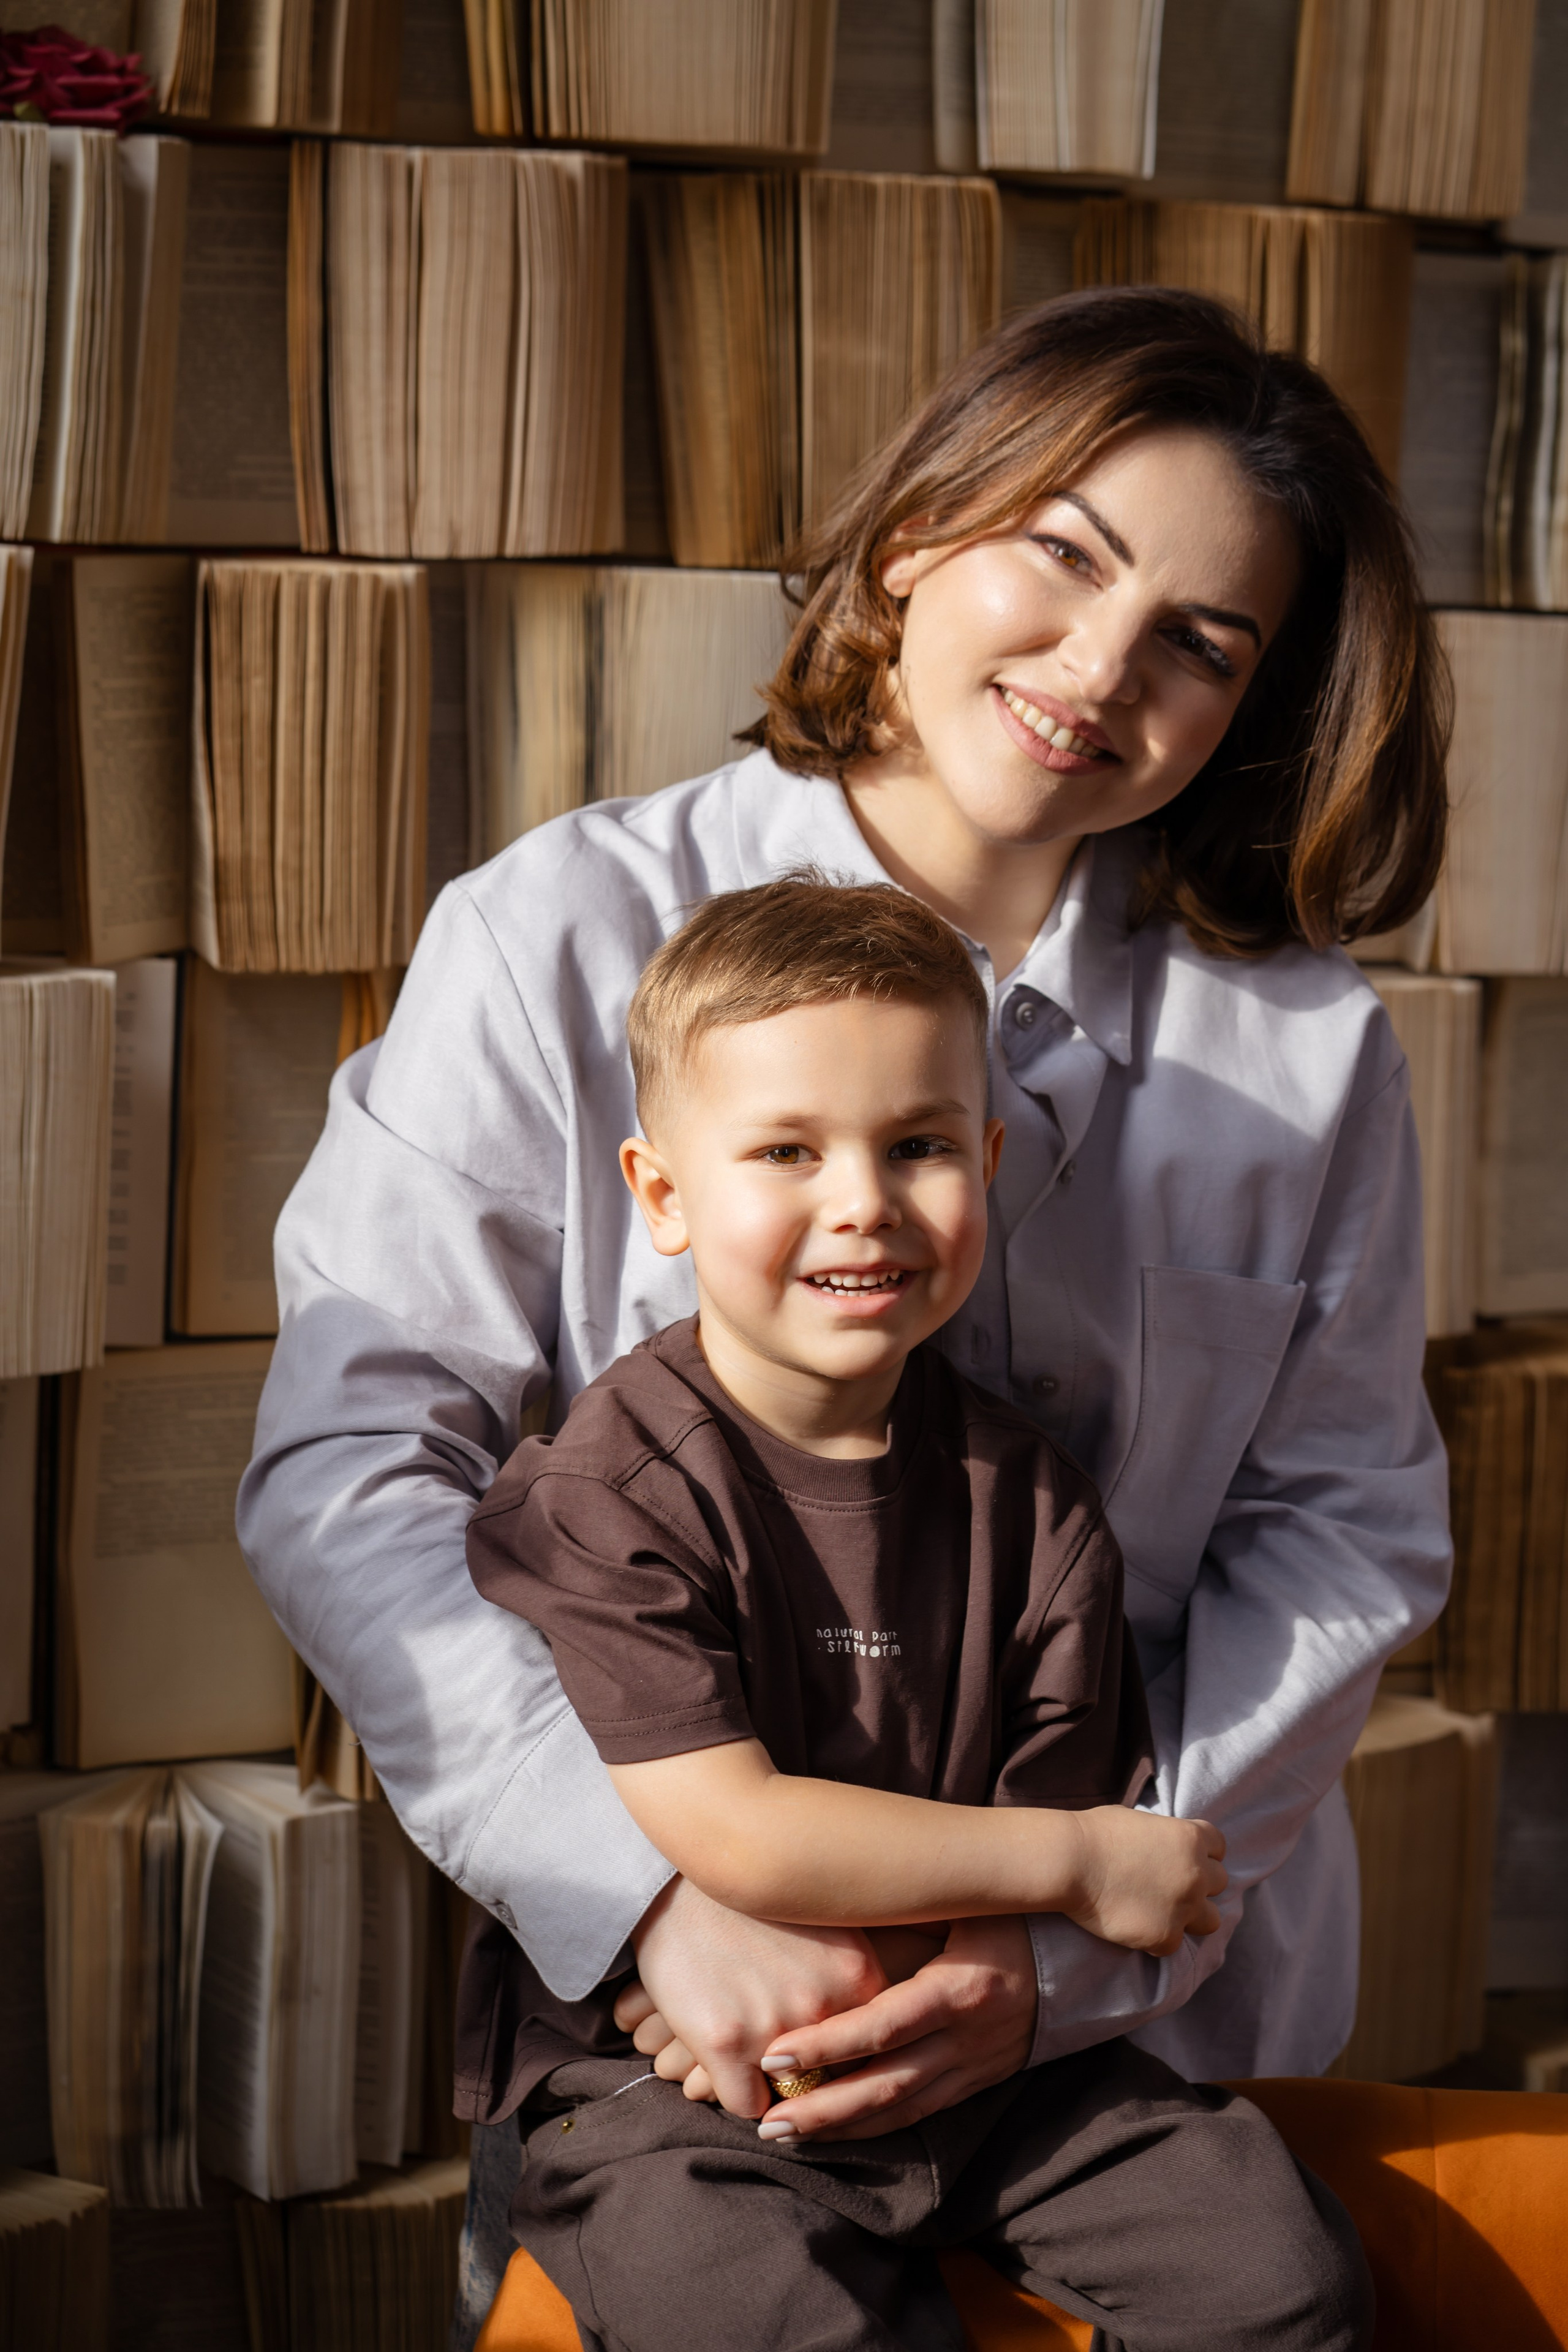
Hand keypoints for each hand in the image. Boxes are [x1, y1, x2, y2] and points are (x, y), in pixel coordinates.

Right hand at [615, 1877, 886, 2117]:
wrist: (673, 1881)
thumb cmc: (751, 1904)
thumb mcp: (825, 1927)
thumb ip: (853, 1982)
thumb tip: (881, 2037)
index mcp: (858, 1977)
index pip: (873, 2052)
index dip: (850, 2055)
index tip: (830, 2046)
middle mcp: (823, 2005)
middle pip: (832, 2078)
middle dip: (812, 2073)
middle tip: (786, 2049)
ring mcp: (774, 2027)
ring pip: (789, 2096)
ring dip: (772, 2081)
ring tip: (750, 2042)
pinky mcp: (724, 2043)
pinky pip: (747, 2105)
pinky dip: (736, 2089)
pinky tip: (724, 2055)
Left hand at [753, 1914, 1037, 2142]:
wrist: (1081, 1962)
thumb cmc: (1006, 1917)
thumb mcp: (960, 1905)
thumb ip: (903, 1912)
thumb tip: (827, 1898)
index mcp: (958, 1989)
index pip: (884, 2026)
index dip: (828, 2044)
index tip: (775, 2053)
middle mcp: (965, 2038)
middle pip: (887, 2084)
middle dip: (823, 2106)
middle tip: (766, 2119)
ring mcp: (972, 2068)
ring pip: (901, 2110)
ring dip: (841, 2128)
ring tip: (783, 2134)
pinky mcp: (975, 2083)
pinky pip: (920, 2114)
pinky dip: (876, 2128)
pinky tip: (835, 2134)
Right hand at [1063, 1808, 1226, 1956]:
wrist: (1070, 1862)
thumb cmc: (1095, 1833)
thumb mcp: (1139, 1821)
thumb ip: (1163, 1837)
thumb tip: (1163, 1848)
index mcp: (1191, 1838)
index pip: (1218, 1847)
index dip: (1201, 1852)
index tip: (1183, 1859)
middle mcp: (1196, 1873)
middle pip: (1218, 1882)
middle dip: (1198, 1883)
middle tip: (1168, 1886)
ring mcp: (1184, 1908)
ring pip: (1211, 1920)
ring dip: (1192, 1916)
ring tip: (1164, 1913)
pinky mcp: (1165, 1937)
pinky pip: (1174, 1944)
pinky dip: (1158, 1939)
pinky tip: (1136, 1927)